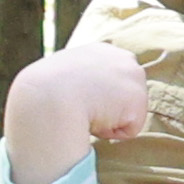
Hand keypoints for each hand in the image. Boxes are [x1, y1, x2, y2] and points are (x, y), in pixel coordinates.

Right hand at [4, 40, 149, 183]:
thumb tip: (76, 98)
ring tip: (85, 110)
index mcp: (102, 51)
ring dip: (107, 120)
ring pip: (125, 115)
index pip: (112, 80)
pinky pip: (127, 131)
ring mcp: (134, 77)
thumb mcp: (60, 77)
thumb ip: (78, 82)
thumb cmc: (44, 92)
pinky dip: (111, 132)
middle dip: (106, 108)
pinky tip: (94, 118)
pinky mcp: (138, 100)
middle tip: (81, 106)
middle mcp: (123, 58)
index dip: (98, 96)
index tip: (80, 98)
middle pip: (124, 99)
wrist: (49, 96)